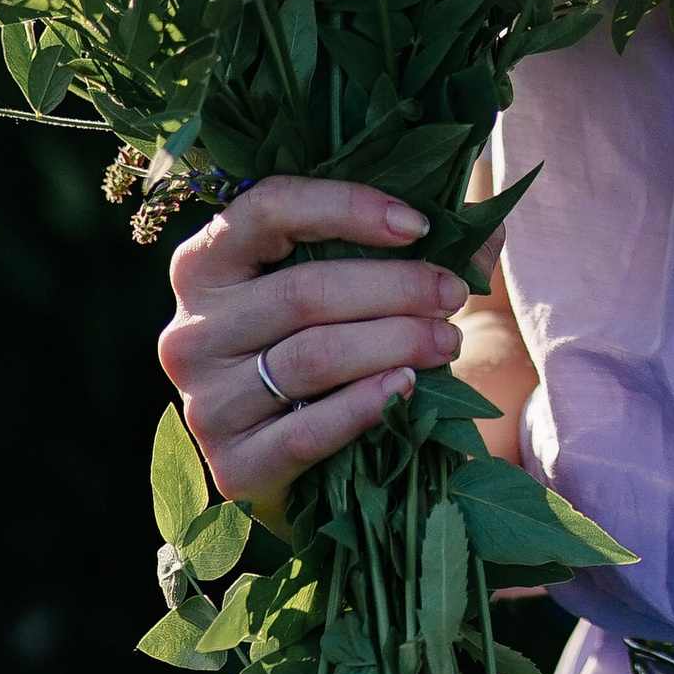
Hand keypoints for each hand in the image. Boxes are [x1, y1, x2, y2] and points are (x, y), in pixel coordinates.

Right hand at [157, 179, 473, 502]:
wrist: (298, 465)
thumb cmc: (323, 346)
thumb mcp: (346, 286)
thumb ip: (400, 245)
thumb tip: (483, 225)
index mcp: (205, 263)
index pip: (268, 208)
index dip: (348, 207)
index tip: (419, 225)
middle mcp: (190, 330)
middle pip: (303, 291)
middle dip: (395, 288)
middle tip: (453, 293)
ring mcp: (204, 403)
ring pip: (312, 357)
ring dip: (395, 342)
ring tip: (448, 339)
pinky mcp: (232, 467)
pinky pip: (307, 431)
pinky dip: (365, 404)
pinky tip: (407, 386)